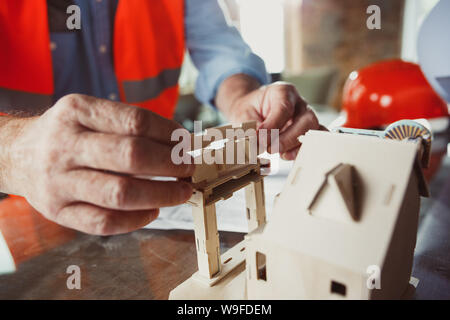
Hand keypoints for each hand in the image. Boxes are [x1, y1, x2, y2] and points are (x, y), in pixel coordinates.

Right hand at [6, 94, 193, 234]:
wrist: (17, 155)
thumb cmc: (67, 134)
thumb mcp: (89, 114)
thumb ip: (127, 125)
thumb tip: (178, 144)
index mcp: (77, 112)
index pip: (135, 121)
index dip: (169, 134)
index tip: (186, 143)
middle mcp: (65, 145)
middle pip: (131, 156)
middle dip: (170, 164)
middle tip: (188, 168)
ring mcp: (58, 181)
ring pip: (120, 193)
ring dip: (162, 194)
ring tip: (181, 191)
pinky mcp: (57, 211)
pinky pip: (104, 222)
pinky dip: (136, 220)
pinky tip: (153, 211)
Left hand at [217, 75, 323, 159]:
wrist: (253, 110)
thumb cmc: (250, 109)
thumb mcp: (244, 114)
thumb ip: (251, 126)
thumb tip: (257, 142)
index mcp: (283, 91)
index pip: (284, 108)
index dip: (273, 125)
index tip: (261, 138)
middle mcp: (299, 103)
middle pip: (306, 119)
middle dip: (288, 138)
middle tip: (270, 149)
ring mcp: (307, 118)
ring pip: (314, 131)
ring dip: (296, 146)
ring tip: (279, 154)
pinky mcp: (308, 132)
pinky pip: (314, 142)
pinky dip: (302, 151)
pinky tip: (287, 156)